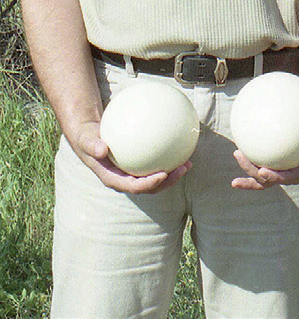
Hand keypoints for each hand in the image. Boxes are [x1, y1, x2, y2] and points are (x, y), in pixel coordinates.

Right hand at [70, 121, 191, 193]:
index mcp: (113, 178)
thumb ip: (92, 145)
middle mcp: (125, 179)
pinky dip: (167, 157)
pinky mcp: (138, 164)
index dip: (149, 184)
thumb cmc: (87, 137)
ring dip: (172, 173)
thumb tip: (101, 149)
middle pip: (150, 187)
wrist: (88, 135)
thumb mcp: (85, 139)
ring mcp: (132, 173)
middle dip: (168, 181)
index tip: (163, 175)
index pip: (134, 186)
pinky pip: (154, 162)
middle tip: (183, 168)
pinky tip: (179, 145)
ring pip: (155, 178)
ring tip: (188, 162)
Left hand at [231, 116, 298, 189]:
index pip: (286, 178)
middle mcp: (290, 175)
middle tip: (241, 157)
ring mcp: (282, 170)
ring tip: (237, 153)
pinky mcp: (277, 162)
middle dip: (252, 174)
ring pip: (262, 174)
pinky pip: (263, 159)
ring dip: (247, 167)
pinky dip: (252, 155)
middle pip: (268, 180)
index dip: (273, 177)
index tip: (262, 171)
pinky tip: (241, 143)